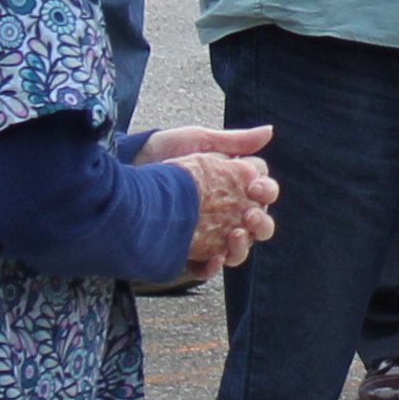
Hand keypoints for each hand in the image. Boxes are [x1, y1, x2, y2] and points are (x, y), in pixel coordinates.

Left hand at [141, 126, 279, 271]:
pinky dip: (214, 266)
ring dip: (244, 246)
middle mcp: (227, 212)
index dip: (266, 191)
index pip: (264, 193)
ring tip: (235, 234)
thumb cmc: (165, 150)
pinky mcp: (188, 250)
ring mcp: (209, 233)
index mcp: (235, 186)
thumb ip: (235, 141)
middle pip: (258, 224)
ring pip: (239, 249)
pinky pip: (207, 267)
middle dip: (262, 222)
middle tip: (250, 215)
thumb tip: (269, 131)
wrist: (129, 166)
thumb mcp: (200, 140)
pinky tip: (214, 258)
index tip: (255, 187)